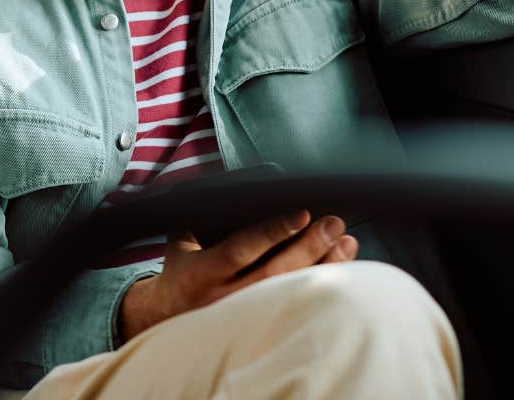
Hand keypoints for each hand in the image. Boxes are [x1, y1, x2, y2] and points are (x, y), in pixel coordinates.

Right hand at [116, 211, 357, 339]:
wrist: (168, 318)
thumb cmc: (181, 270)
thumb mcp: (180, 239)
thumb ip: (202, 215)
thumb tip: (233, 184)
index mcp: (200, 273)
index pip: (240, 250)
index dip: (272, 232)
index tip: (302, 213)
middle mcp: (222, 299)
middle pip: (273, 275)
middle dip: (308, 247)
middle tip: (333, 224)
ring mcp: (243, 318)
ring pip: (290, 295)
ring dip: (322, 268)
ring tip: (345, 243)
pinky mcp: (260, 329)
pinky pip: (297, 308)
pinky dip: (320, 286)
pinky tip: (339, 268)